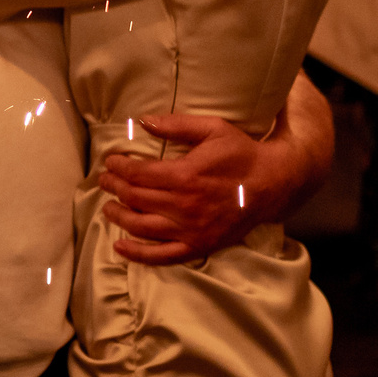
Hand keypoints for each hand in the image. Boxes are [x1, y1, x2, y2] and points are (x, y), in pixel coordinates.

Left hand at [99, 111, 313, 262]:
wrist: (272, 184)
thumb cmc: (241, 153)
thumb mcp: (212, 129)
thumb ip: (176, 125)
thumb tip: (142, 121)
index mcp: (185, 176)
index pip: (138, 174)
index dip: (119, 168)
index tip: (110, 162)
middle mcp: (184, 206)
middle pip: (136, 198)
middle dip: (114, 188)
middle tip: (105, 180)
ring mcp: (191, 230)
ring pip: (142, 227)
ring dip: (118, 216)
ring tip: (108, 207)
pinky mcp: (199, 246)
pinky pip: (162, 256)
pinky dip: (137, 254)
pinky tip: (120, 246)